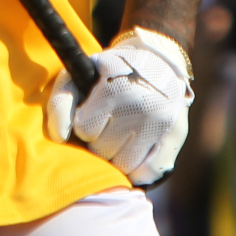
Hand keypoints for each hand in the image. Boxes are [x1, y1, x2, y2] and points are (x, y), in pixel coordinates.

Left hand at [43, 26, 193, 185]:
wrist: (159, 62)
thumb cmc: (111, 73)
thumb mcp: (82, 75)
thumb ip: (61, 103)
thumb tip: (59, 137)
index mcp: (115, 89)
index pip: (85, 129)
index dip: (86, 123)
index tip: (95, 112)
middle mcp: (141, 107)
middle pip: (103, 150)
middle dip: (101, 140)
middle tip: (112, 123)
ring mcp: (161, 124)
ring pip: (123, 166)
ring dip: (118, 155)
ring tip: (124, 135)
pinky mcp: (176, 138)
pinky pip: (146, 173)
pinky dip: (139, 169)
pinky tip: (139, 149)